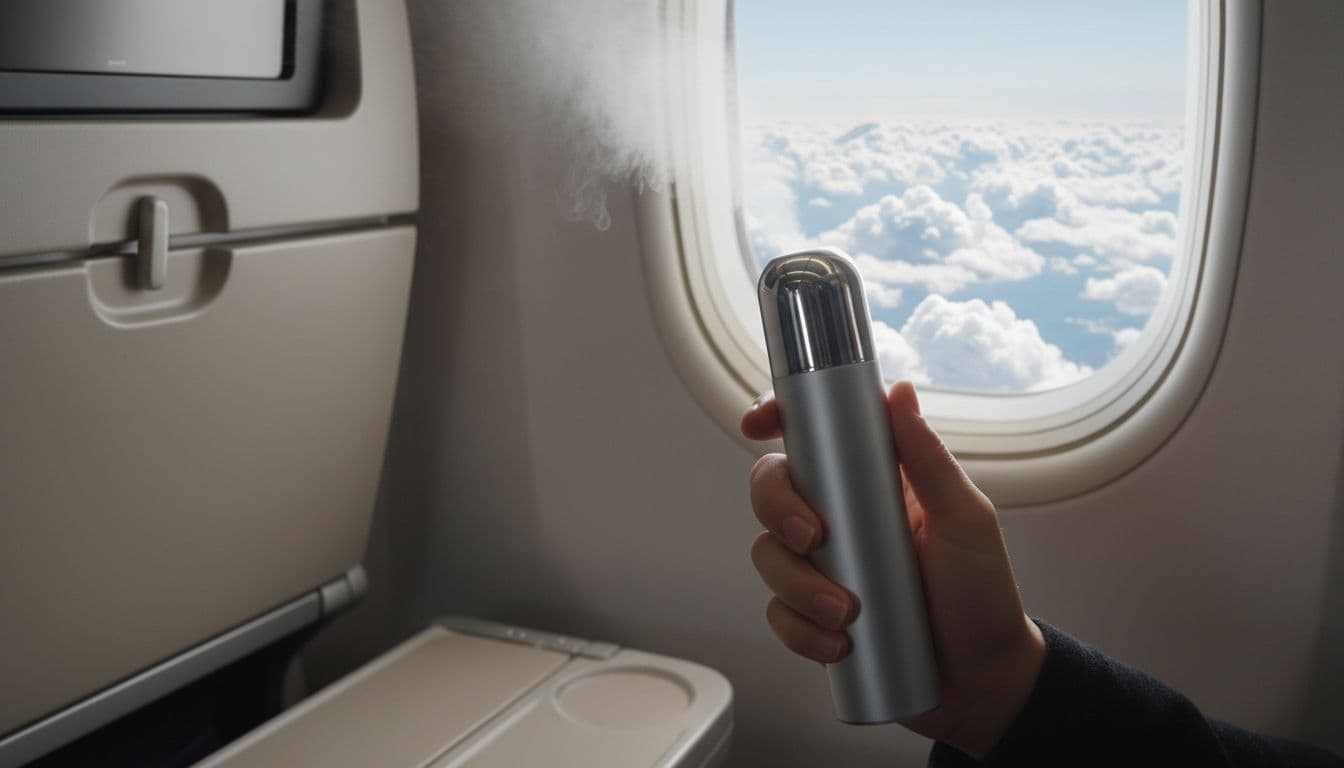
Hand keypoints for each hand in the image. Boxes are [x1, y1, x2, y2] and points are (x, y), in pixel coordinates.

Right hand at [743, 380, 1045, 758]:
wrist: (982, 679)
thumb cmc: (982, 592)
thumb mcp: (965, 519)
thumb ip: (929, 458)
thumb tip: (900, 391)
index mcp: (872, 479)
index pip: (814, 433)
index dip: (776, 415)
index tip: (757, 422)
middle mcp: (839, 515)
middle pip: (772, 486)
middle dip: (778, 508)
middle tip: (813, 539)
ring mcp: (822, 566)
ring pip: (768, 553)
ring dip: (797, 584)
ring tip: (845, 614)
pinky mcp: (813, 614)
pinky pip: (778, 612)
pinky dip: (800, 629)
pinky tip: (837, 644)